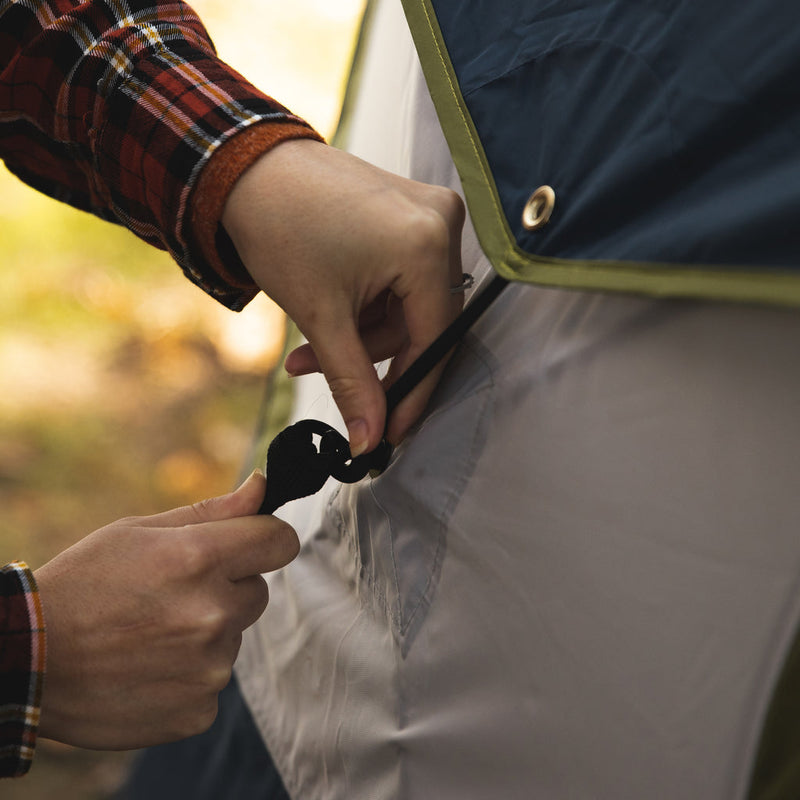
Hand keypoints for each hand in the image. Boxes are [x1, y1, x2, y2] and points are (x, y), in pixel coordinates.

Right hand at [33, 471, 298, 749]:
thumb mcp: (138, 531)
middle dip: (228, 588)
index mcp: (198, 559)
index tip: (250, 544)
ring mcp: (208, 668)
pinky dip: (190, 675)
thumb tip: (262, 486)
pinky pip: (214, 681)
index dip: (267, 539)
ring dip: (207, 633)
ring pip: (234, 637)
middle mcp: (212, 613)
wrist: (27, 661)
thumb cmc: (83, 584)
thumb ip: (211, 510)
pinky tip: (148, 668)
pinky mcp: (198, 710)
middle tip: (174, 594)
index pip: (280, 541)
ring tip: (150, 634)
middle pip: (258, 591)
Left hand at [222, 139, 465, 453]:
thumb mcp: (320, 315)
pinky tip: (328, 310)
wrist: (246, 169)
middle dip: (371, 357)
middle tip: (325, 378)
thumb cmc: (280, 227)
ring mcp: (429, 213)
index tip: (391, 431)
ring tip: (307, 350)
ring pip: (409, 306)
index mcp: (427, 244)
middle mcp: (441, 222)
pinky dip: (368, 305)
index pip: (436, 339)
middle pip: (423, 323)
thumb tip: (370, 439)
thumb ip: (353, 382)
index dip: (411, 390)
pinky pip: (403, 279)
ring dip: (361, 334)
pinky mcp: (412, 213)